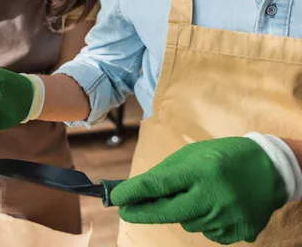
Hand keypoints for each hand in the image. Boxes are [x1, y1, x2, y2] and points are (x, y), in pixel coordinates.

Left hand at [110, 137, 286, 244]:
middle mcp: (214, 197)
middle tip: (126, 211)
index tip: (116, 198)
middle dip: (142, 212)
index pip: (159, 185)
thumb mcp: (193, 155)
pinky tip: (214, 206)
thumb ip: (166, 173)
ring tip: (198, 194)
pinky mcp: (237, 233)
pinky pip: (205, 232)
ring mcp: (227, 218)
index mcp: (201, 170)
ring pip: (186, 223)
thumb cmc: (224, 156)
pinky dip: (202, 220)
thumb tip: (137, 191)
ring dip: (181, 212)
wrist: (271, 170)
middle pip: (167, 213)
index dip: (134, 192)